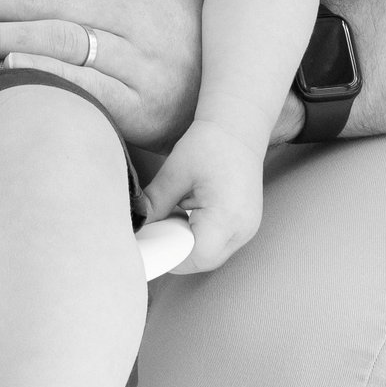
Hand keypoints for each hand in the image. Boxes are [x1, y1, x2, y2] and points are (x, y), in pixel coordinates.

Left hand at [144, 121, 262, 273]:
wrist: (238, 125)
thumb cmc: (209, 143)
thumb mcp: (174, 173)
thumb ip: (154, 204)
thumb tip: (136, 226)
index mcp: (226, 217)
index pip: (195, 258)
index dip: (170, 257)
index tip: (151, 246)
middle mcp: (242, 229)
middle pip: (204, 261)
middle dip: (177, 251)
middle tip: (157, 232)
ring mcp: (248, 228)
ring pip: (213, 253)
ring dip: (190, 244)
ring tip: (175, 217)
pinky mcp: (247, 223)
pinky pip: (221, 242)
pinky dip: (202, 235)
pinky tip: (190, 214)